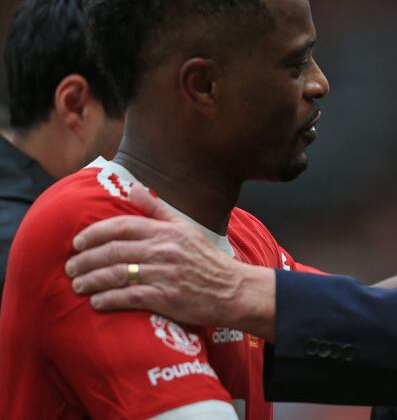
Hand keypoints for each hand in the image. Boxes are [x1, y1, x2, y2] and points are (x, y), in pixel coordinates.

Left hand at [65, 183, 276, 339]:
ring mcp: (164, 275)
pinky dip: (108, 299)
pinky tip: (97, 302)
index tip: (78, 242)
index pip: (122, 226)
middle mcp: (164, 250)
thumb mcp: (186, 227)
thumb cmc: (208, 260)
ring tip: (78, 285)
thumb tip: (132, 187)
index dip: (95, 233)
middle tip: (71, 267)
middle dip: (86, 260)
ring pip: (117, 274)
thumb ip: (157, 209)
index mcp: (167, 231)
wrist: (233, 290)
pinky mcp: (166, 298)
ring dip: (91, 280)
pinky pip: (129, 297)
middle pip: (114, 251)